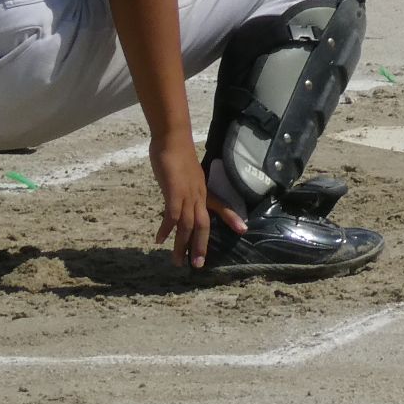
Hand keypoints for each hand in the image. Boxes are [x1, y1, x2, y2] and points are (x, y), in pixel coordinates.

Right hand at [151, 137, 245, 271]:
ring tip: (178, 262)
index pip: (221, 205)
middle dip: (201, 245)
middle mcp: (198, 195)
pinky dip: (167, 230)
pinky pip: (171, 217)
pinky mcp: (174, 193)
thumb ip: (185, 186)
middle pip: (203, 224)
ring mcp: (187, 195)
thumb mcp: (186, 174)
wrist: (173, 138)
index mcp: (203, 190)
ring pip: (188, 226)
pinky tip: (159, 240)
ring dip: (183, 245)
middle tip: (199, 264)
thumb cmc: (178, 153)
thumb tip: (180, 195)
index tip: (243, 229)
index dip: (232, 217)